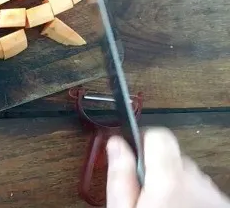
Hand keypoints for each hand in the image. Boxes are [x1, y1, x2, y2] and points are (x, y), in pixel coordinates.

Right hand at [107, 127, 229, 207]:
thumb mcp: (122, 207)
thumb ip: (119, 173)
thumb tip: (115, 142)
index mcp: (168, 179)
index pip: (159, 134)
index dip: (143, 140)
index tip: (134, 155)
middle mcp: (195, 181)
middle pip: (172, 155)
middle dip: (156, 167)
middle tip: (143, 190)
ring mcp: (211, 193)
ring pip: (188, 173)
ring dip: (174, 183)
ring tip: (161, 204)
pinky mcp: (220, 203)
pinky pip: (202, 188)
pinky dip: (189, 195)